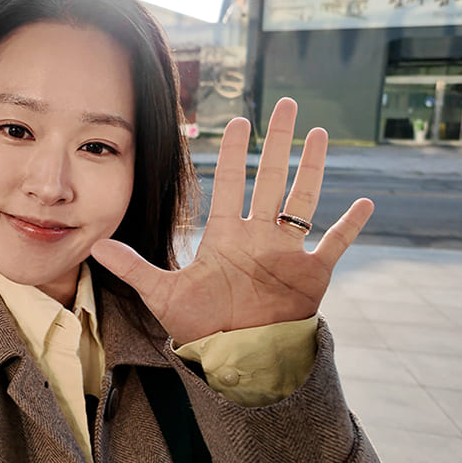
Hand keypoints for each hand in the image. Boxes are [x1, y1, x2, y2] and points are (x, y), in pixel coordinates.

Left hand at [91, 98, 373, 344]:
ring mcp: (287, 252)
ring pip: (303, 199)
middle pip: (270, 178)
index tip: (238, 120)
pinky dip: (350, 225)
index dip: (235, 152)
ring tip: (319, 133)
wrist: (236, 359)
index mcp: (226, 236)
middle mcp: (259, 236)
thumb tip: (96, 246)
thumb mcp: (164, 295)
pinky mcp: (312, 274)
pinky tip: (365, 201)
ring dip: (311, 167)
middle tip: (286, 103)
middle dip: (277, 141)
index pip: (231, 184)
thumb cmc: (202, 328)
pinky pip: (335, 243)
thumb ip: (134, 268)